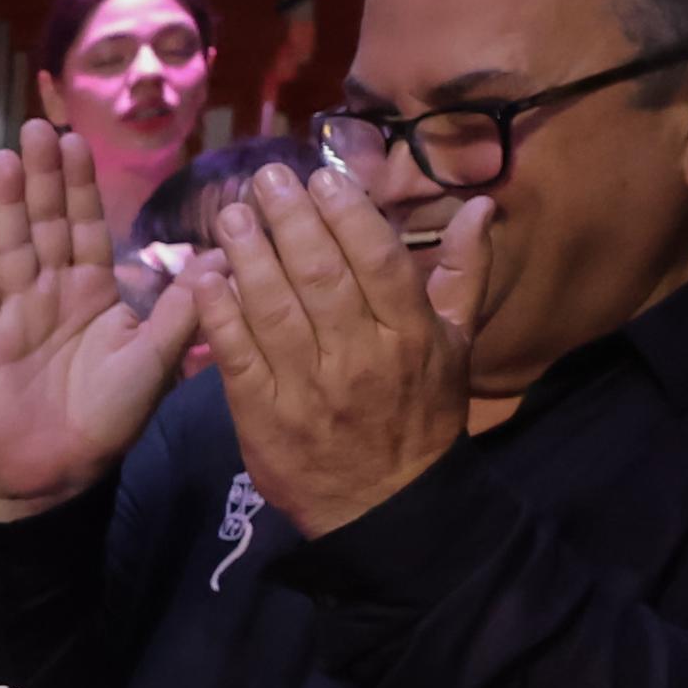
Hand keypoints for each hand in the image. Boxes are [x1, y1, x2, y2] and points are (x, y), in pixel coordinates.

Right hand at [0, 122, 196, 517]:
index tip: (77, 141)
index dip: (80, 186)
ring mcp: (14, 312)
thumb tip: (224, 256)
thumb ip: (181, 310)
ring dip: (9, 203)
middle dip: (42, 178)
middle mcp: (52, 292)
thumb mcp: (154, 362)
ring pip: (11, 245)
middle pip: (45, 224)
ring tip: (7, 158)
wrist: (55, 476)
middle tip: (38, 128)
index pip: (86, 227)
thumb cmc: (107, 421)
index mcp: (94, 292)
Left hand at [190, 158, 489, 541]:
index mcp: (409, 335)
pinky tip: (207, 279)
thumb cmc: (421, 417)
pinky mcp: (264, 418)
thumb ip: (464, 273)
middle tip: (265, 179)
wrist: (386, 509)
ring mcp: (307, 389)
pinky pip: (238, 358)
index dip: (347, 213)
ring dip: (248, 256)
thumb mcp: (456, 347)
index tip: (321, 178)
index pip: (377, 259)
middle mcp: (359, 357)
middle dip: (289, 220)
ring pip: (274, 309)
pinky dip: (220, 316)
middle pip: (320, 275)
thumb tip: (481, 206)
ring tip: (232, 215)